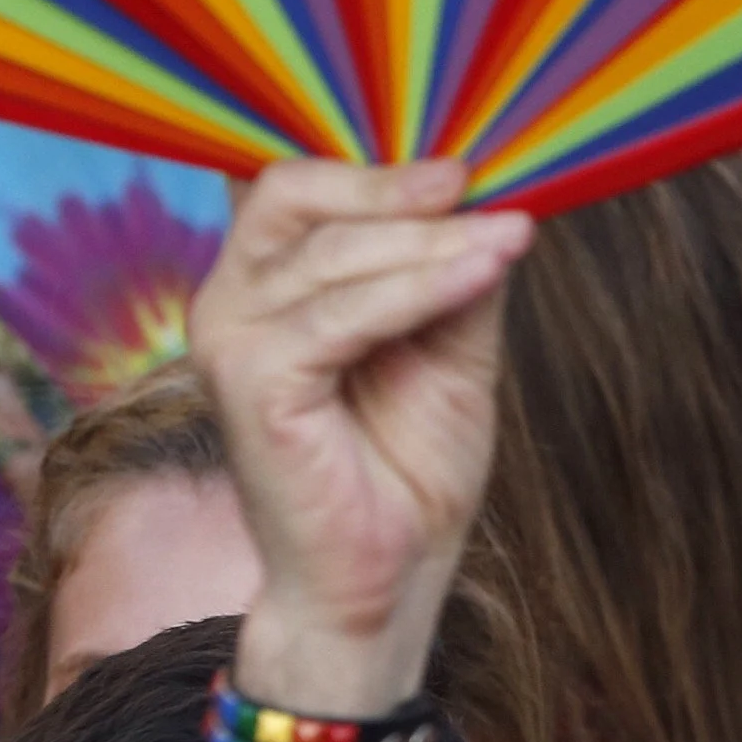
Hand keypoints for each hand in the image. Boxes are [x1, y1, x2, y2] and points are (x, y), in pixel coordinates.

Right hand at [187, 163, 528, 696]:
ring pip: (332, 254)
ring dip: (432, 242)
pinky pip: (340, 314)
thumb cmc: (408, 467)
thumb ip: (457, 270)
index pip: (299, 186)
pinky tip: (485, 272)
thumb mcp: (452, 345)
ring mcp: (231, 339)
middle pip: (302, 199)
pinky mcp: (252, 383)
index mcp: (269, 283)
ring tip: (511, 238)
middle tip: (484, 189)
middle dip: (400, 191)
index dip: (378, 167)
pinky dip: (419, 288)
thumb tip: (491, 197)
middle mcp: (232, 300)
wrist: (388, 578)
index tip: (470, 163)